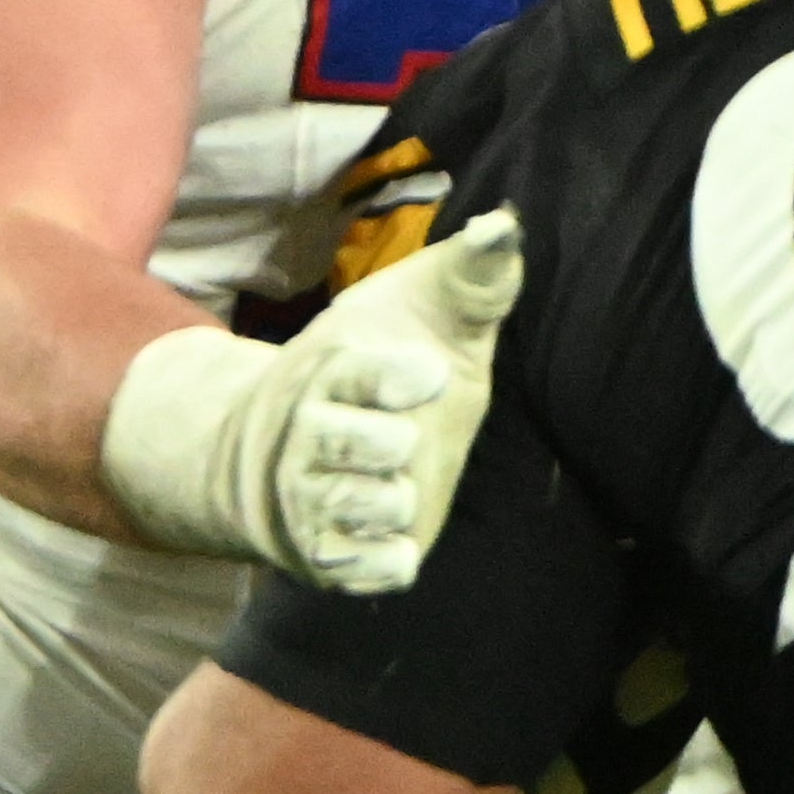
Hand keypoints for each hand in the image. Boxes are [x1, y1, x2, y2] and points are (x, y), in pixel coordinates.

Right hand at [312, 208, 524, 587]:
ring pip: (370, 506)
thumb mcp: (423, 318)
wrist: (287, 453)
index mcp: (327, 370)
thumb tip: (506, 226)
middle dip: (389, 442)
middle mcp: (307, 436)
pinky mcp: (330, 557)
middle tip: (398, 437)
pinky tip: (396, 532)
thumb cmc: (375, 374)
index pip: (348, 372)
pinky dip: (393, 556)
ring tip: (395, 480)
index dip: (391, 376)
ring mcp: (314, 500)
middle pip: (354, 444)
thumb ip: (468, 278)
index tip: (429, 373)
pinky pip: (373, 568)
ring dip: (396, 496)